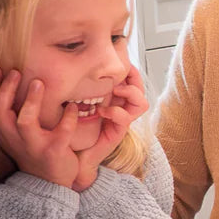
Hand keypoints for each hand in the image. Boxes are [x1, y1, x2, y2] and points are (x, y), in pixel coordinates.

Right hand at [0, 68, 80, 188]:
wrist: (48, 184)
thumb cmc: (33, 150)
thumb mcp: (15, 134)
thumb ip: (11, 113)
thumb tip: (12, 78)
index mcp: (3, 132)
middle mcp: (14, 139)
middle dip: (5, 89)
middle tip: (16, 71)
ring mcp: (33, 146)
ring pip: (25, 122)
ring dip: (31, 101)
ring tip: (39, 83)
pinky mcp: (54, 152)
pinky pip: (61, 133)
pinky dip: (68, 118)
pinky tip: (72, 107)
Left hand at [73, 64, 148, 190]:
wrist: (76, 155)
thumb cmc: (76, 128)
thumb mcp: (78, 102)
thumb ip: (83, 87)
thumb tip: (78, 65)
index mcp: (115, 100)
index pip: (133, 81)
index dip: (131, 70)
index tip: (120, 63)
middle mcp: (122, 109)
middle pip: (141, 89)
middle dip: (134, 78)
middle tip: (121, 74)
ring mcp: (122, 121)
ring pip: (142, 103)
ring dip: (130, 93)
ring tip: (115, 90)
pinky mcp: (118, 132)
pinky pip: (125, 118)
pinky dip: (115, 111)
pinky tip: (101, 111)